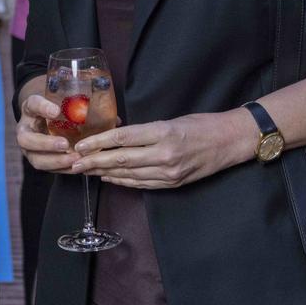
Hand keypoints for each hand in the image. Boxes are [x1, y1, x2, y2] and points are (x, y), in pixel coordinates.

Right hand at [16, 94, 81, 172]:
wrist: (44, 120)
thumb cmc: (55, 109)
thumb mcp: (60, 101)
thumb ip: (76, 103)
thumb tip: (110, 109)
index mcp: (30, 109)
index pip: (33, 104)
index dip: (43, 107)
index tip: (56, 110)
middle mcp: (25, 130)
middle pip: (26, 139)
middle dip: (45, 144)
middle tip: (65, 144)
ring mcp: (29, 148)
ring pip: (36, 159)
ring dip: (56, 161)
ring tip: (75, 159)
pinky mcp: (38, 160)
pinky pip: (47, 168)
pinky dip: (62, 169)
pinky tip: (77, 167)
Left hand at [70, 111, 251, 188]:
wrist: (231, 141)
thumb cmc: (202, 124)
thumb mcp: (171, 120)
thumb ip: (145, 131)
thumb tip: (116, 136)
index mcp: (164, 133)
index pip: (123, 138)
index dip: (98, 143)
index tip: (80, 145)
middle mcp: (165, 155)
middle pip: (121, 160)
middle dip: (94, 162)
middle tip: (74, 163)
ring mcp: (170, 172)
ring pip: (129, 175)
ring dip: (104, 173)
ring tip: (86, 170)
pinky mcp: (173, 184)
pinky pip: (142, 184)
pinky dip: (122, 181)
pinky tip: (109, 177)